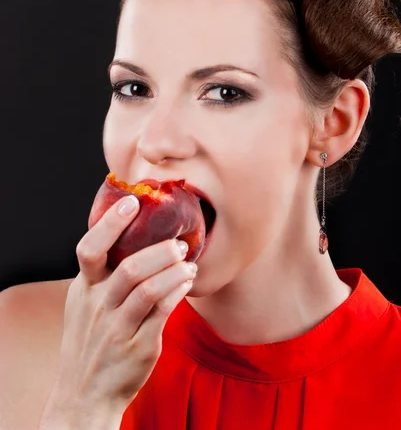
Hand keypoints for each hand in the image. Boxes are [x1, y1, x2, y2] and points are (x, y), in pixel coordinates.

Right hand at [52, 195, 196, 414]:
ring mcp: (117, 329)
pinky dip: (178, 291)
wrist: (85, 395)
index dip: (110, 223)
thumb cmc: (91, 342)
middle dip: (159, 250)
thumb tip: (137, 240)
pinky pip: (162, 312)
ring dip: (174, 270)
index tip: (132, 202)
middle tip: (179, 242)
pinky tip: (187, 282)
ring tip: (188, 261)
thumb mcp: (85, 307)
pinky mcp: (139, 347)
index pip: (89, 249)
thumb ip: (103, 277)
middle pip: (128, 267)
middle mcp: (97, 307)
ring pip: (149, 289)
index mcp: (83, 290)